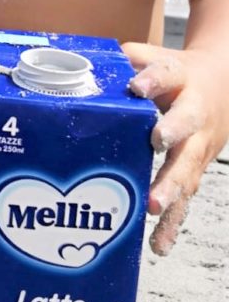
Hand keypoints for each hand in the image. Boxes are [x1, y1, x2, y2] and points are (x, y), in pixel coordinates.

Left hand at [123, 42, 227, 255]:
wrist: (222, 86)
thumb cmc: (176, 74)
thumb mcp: (156, 57)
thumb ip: (127, 60)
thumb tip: (87, 63)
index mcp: (181, 79)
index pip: (168, 74)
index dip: (154, 79)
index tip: (139, 86)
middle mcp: (194, 114)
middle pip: (187, 126)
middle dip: (173, 136)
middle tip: (156, 144)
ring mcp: (197, 146)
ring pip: (188, 169)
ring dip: (172, 188)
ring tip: (155, 207)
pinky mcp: (194, 172)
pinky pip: (185, 200)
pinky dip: (173, 223)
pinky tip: (159, 245)